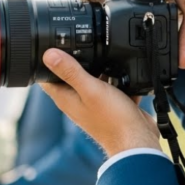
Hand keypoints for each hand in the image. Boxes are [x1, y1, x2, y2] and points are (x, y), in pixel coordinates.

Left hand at [40, 48, 160, 155]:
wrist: (136, 139)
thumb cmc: (112, 119)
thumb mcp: (90, 89)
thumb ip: (71, 71)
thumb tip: (48, 54)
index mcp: (66, 98)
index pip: (47, 76)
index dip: (48, 60)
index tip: (55, 44)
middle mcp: (76, 101)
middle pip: (70, 75)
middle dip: (75, 59)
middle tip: (83, 44)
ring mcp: (93, 104)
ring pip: (91, 78)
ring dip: (98, 67)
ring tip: (106, 55)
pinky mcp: (109, 105)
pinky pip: (109, 86)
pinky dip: (114, 77)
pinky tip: (123, 69)